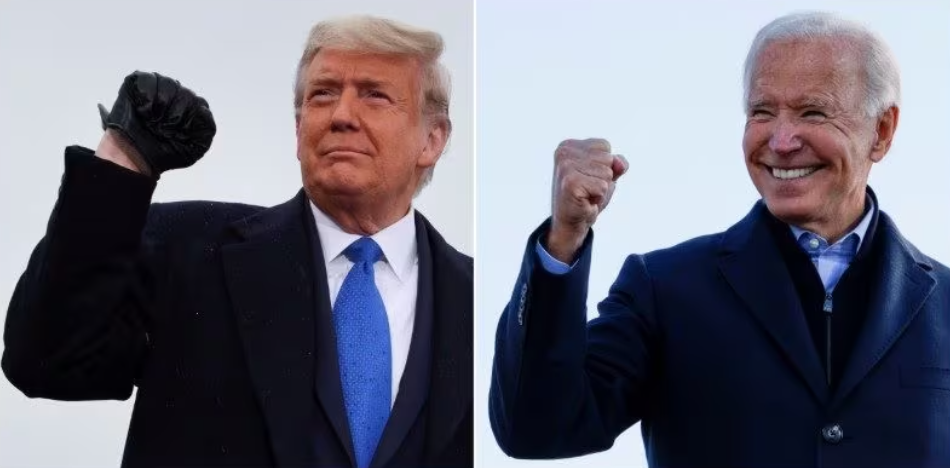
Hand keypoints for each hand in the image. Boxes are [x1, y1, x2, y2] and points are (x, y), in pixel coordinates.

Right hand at [98, 71, 215, 176]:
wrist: (133, 157)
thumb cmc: (163, 153)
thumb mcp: (195, 147)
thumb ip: (207, 127)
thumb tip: (203, 108)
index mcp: (191, 108)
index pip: (200, 104)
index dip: (188, 120)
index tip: (177, 133)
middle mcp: (176, 94)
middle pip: (185, 94)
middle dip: (174, 116)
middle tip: (161, 129)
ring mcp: (157, 87)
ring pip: (169, 84)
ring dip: (160, 106)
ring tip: (151, 120)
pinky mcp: (137, 83)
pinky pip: (148, 79)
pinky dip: (146, 98)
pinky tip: (142, 111)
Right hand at [547, 138, 627, 262]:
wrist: (571, 222)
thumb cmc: (587, 196)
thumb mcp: (606, 175)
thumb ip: (616, 163)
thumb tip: (620, 164)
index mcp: (569, 146)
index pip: (604, 146)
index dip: (604, 165)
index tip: (588, 177)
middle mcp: (564, 153)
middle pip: (607, 158)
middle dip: (604, 177)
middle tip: (588, 188)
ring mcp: (565, 167)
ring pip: (607, 173)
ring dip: (601, 188)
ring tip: (586, 195)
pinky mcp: (570, 183)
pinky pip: (603, 186)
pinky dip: (598, 197)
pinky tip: (585, 201)